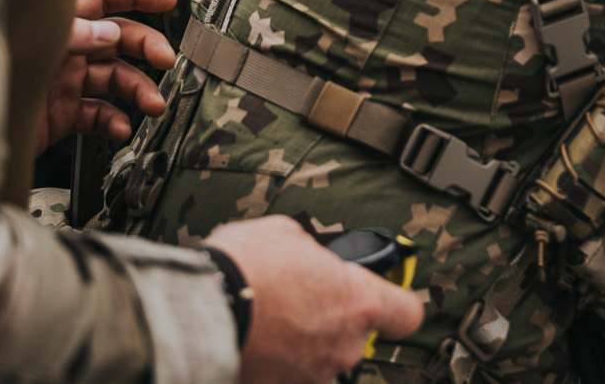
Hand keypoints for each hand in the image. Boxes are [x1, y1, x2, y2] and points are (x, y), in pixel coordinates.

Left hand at [34, 0, 178, 153]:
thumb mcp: (33, 48)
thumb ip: (75, 36)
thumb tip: (110, 32)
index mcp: (60, 23)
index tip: (167, 0)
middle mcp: (65, 49)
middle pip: (119, 39)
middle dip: (147, 48)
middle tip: (167, 61)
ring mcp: (64, 81)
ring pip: (113, 79)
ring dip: (138, 90)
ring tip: (153, 105)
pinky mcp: (60, 113)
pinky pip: (97, 113)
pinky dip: (113, 120)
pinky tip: (120, 128)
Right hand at [208, 215, 424, 383]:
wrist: (197, 312)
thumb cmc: (244, 266)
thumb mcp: (287, 234)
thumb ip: (313, 253)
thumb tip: (310, 257)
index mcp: (358, 301)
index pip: (407, 314)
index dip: (397, 306)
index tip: (386, 299)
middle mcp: (343, 346)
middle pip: (354, 337)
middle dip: (330, 321)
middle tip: (298, 300)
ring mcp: (312, 376)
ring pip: (319, 360)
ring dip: (301, 344)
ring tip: (268, 321)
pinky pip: (287, 375)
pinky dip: (275, 362)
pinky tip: (253, 340)